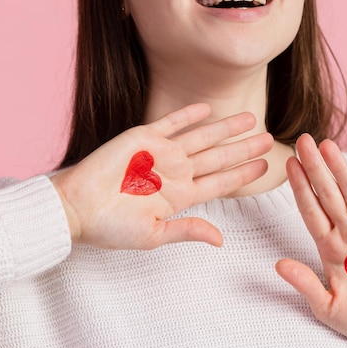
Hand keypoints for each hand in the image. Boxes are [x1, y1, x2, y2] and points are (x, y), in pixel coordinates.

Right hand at [51, 103, 272, 249]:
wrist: (75, 208)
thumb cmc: (110, 227)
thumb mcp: (152, 235)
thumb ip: (187, 230)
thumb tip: (220, 240)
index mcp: (180, 196)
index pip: (221, 183)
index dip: (244, 174)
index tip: (266, 166)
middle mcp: (175, 173)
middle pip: (219, 158)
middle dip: (245, 148)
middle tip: (271, 138)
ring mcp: (160, 154)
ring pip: (202, 137)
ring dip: (225, 128)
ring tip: (251, 118)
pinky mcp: (141, 138)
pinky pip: (170, 123)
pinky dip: (188, 115)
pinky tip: (208, 107)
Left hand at [276, 134, 346, 347]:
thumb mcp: (327, 306)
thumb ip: (305, 283)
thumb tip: (278, 264)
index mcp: (329, 247)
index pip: (310, 209)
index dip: (300, 187)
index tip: (287, 164)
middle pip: (328, 194)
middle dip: (315, 167)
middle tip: (302, 140)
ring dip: (340, 170)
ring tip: (326, 145)